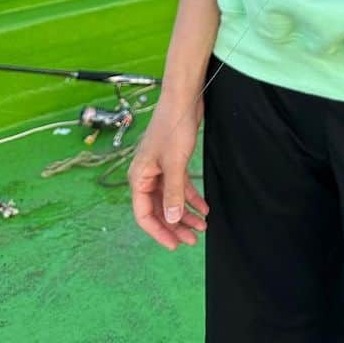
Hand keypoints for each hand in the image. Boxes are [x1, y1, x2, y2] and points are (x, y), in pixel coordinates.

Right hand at [128, 96, 208, 249]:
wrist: (184, 98)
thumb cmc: (174, 127)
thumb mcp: (175, 163)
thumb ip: (173, 192)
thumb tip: (172, 220)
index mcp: (139, 178)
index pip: (144, 215)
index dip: (159, 232)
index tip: (175, 244)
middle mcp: (147, 176)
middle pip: (159, 209)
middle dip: (176, 225)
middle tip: (193, 239)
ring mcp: (160, 169)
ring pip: (171, 199)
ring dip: (186, 213)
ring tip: (203, 226)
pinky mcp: (173, 161)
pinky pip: (181, 186)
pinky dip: (192, 197)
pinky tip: (204, 207)